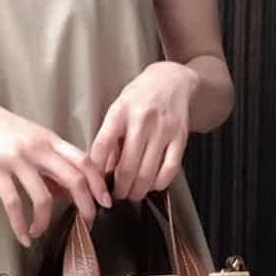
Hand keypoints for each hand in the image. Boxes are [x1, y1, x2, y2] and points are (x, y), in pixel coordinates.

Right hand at [0, 89, 112, 247]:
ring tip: (40, 232)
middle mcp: (38, 148)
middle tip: (88, 223)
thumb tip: (62, 192)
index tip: (105, 202)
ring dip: (45, 221)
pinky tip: (23, 236)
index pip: (84, 161)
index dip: (99, 183)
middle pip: (74, 179)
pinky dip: (20, 224)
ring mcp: (17, 159)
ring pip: (44, 197)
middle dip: (86, 205)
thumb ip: (48, 161)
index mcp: (49, 139)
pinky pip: (14, 203)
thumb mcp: (30, 137)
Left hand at [88, 61, 197, 200]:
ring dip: (137, 191)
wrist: (171, 80)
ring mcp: (163, 129)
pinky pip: (170, 169)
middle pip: (126, 168)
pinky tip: (153, 186)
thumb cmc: (139, 98)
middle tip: (116, 195)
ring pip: (147, 173)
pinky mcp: (180, 137)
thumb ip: (110, 138)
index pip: (102, 146)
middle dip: (119, 189)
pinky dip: (159, 183)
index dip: (96, 171)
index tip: (94, 184)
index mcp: (120, 111)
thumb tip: (102, 171)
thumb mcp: (117, 110)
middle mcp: (142, 120)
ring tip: (132, 194)